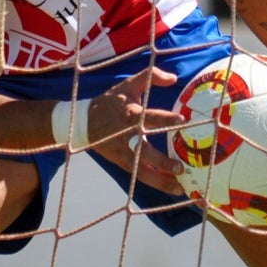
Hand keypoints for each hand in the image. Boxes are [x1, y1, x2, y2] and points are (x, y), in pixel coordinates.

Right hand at [81, 66, 186, 195]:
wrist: (84, 122)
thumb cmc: (111, 102)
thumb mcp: (128, 85)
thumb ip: (151, 77)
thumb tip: (174, 78)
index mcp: (130, 115)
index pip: (150, 117)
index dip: (165, 119)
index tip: (182, 121)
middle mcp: (127, 137)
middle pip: (144, 153)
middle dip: (161, 162)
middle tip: (180, 167)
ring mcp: (124, 153)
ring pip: (142, 171)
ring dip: (160, 181)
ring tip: (179, 187)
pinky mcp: (123, 163)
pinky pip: (141, 176)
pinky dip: (156, 183)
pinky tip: (172, 189)